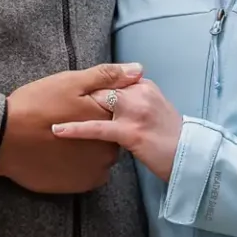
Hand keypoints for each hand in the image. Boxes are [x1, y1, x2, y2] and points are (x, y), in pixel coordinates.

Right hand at [0, 63, 145, 193]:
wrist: (3, 139)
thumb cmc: (35, 105)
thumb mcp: (70, 82)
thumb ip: (107, 76)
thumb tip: (139, 70)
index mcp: (108, 121)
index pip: (119, 114)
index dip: (100, 109)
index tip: (80, 107)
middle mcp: (108, 148)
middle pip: (111, 137)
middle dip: (97, 130)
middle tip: (69, 122)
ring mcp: (95, 170)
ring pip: (101, 156)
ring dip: (90, 150)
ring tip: (64, 141)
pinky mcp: (80, 185)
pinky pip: (90, 175)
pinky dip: (81, 166)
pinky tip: (63, 156)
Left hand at [51, 79, 183, 180]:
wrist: (188, 157)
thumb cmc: (168, 138)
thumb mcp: (153, 110)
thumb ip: (132, 100)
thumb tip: (108, 100)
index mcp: (143, 85)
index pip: (109, 79)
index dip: (86, 86)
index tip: (65, 92)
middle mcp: (139, 92)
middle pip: (100, 88)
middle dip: (75, 95)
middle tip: (51, 100)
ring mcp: (135, 111)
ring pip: (96, 103)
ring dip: (72, 107)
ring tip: (47, 110)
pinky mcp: (131, 132)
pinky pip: (97, 128)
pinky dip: (75, 128)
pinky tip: (58, 130)